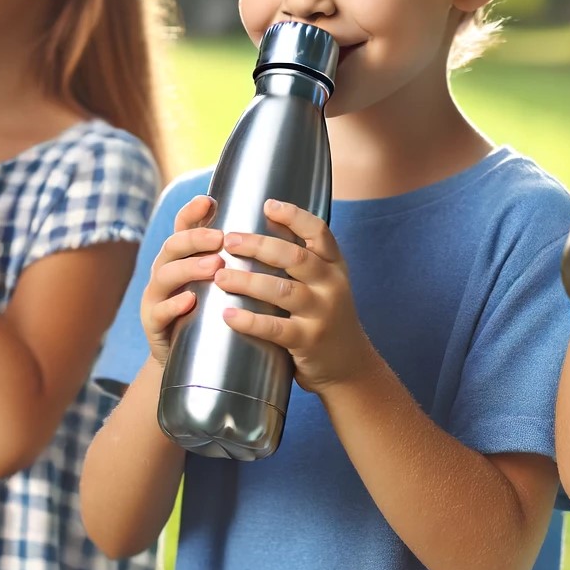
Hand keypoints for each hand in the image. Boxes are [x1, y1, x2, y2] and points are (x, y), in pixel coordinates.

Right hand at [141, 195, 223, 365]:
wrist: (189, 361)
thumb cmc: (210, 313)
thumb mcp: (220, 282)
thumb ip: (237, 260)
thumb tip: (274, 232)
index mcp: (181, 256)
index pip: (183, 226)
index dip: (193, 212)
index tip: (209, 201)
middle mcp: (165, 270)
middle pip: (173, 245)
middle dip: (196, 238)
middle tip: (221, 238)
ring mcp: (156, 296)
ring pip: (166, 275)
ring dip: (189, 267)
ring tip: (214, 266)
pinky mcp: (153, 324)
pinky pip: (159, 312)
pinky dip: (174, 305)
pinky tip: (189, 301)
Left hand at [212, 199, 376, 394]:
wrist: (349, 365)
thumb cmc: (326, 316)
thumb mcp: (324, 283)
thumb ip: (301, 261)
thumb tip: (258, 228)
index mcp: (334, 265)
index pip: (319, 231)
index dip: (294, 215)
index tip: (268, 205)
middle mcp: (331, 285)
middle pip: (295, 256)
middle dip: (258, 245)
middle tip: (228, 240)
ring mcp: (322, 314)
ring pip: (282, 290)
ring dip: (247, 281)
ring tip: (220, 276)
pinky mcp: (309, 341)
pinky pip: (276, 328)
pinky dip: (249, 321)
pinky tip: (227, 315)